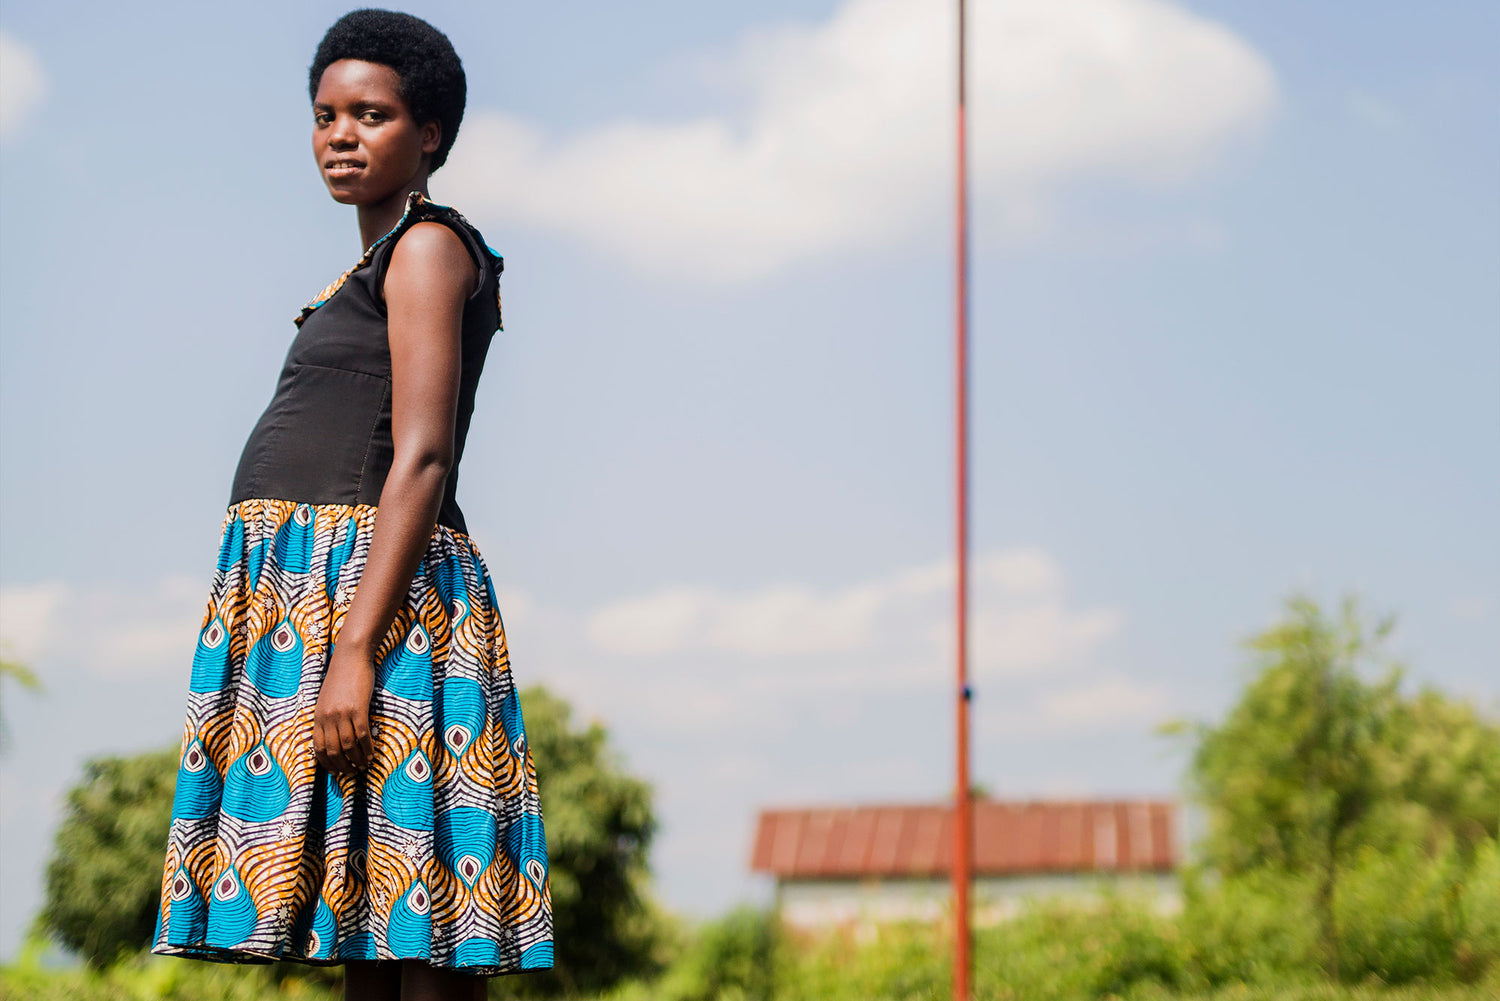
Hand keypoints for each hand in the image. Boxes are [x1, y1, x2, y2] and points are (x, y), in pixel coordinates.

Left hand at [313, 641, 375, 775]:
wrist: (351, 657)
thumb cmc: (341, 676)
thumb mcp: (328, 699)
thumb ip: (328, 716)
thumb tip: (334, 735)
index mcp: (318, 716)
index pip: (318, 749)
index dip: (327, 764)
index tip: (336, 771)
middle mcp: (327, 718)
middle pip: (333, 751)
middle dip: (342, 766)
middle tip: (352, 772)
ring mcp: (342, 714)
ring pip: (348, 746)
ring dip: (356, 760)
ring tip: (363, 765)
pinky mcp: (358, 709)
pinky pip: (362, 735)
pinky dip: (367, 748)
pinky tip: (371, 754)